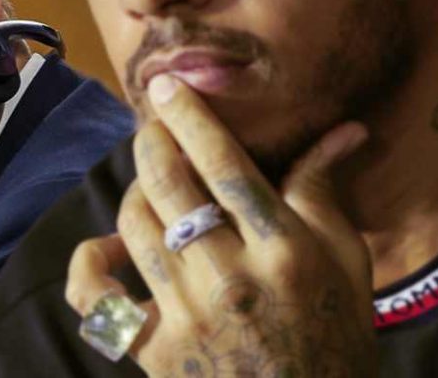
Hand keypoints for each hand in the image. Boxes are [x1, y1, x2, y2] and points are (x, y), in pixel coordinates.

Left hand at [66, 75, 375, 376]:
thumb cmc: (334, 338)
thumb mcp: (346, 265)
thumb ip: (325, 193)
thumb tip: (345, 128)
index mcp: (284, 251)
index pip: (226, 165)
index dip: (190, 118)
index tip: (166, 87)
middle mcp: (232, 278)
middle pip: (169, 185)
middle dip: (152, 143)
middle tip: (153, 129)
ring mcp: (189, 316)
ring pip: (135, 227)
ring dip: (133, 196)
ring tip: (148, 189)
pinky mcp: (155, 352)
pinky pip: (98, 298)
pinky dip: (90, 265)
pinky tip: (109, 249)